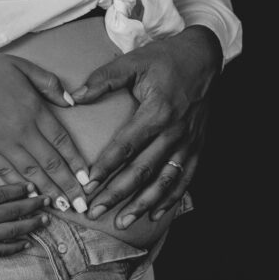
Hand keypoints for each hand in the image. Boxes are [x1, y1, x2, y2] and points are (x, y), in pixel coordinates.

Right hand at [0, 52, 88, 212]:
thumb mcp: (22, 66)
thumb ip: (49, 84)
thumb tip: (71, 102)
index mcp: (32, 110)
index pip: (62, 142)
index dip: (76, 162)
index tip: (87, 180)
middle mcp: (19, 131)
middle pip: (49, 163)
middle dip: (66, 186)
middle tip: (80, 205)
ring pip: (28, 173)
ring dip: (46, 192)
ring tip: (61, 208)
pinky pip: (0, 174)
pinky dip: (15, 188)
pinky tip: (27, 198)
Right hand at [0, 183, 49, 257]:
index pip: (0, 194)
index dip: (18, 189)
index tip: (32, 186)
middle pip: (11, 210)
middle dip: (32, 204)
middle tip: (47, 200)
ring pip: (12, 230)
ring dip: (31, 224)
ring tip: (45, 219)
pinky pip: (1, 250)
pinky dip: (16, 247)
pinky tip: (29, 243)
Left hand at [72, 25, 222, 226]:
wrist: (204, 58)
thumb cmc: (167, 60)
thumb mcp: (134, 62)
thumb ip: (104, 79)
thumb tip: (75, 96)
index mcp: (157, 112)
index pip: (125, 147)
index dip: (105, 168)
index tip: (87, 185)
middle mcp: (174, 132)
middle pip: (142, 170)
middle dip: (118, 194)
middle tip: (97, 211)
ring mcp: (189, 142)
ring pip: (164, 181)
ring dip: (143, 204)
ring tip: (123, 221)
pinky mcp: (198, 146)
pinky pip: (186, 177)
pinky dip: (172, 198)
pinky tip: (157, 213)